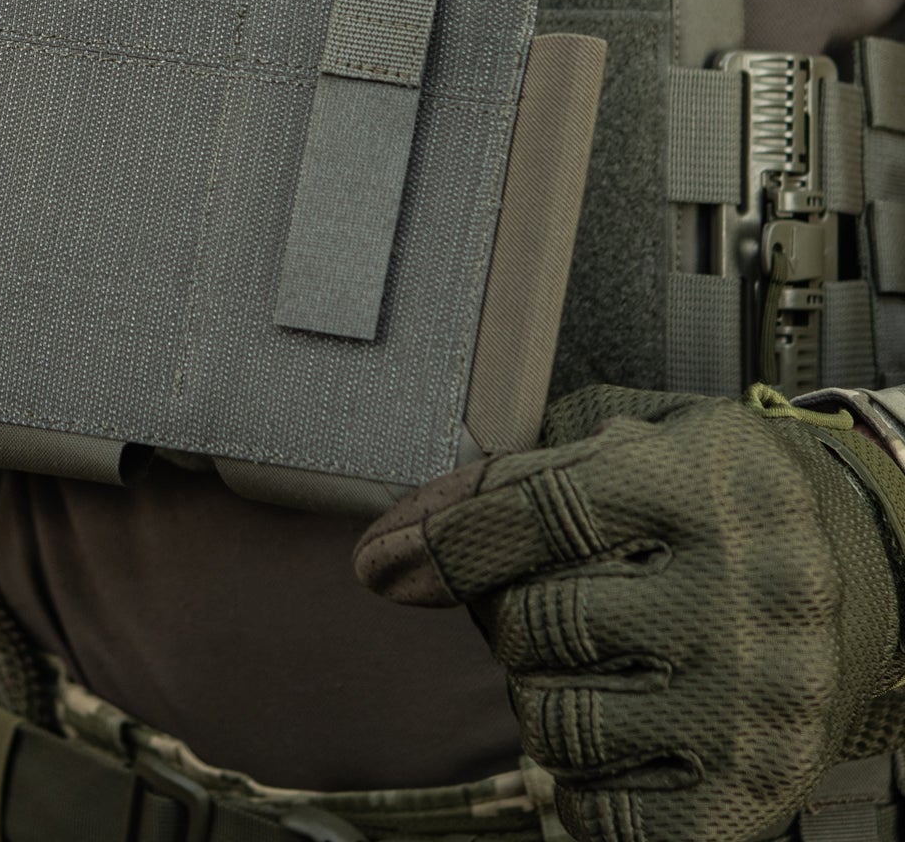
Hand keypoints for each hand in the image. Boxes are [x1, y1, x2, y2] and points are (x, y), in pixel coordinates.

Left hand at [355, 386, 904, 841]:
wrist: (879, 571)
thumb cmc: (731, 497)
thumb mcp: (640, 434)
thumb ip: (523, 466)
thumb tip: (408, 538)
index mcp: (705, 487)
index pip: (536, 512)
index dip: (441, 538)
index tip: (382, 562)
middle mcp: (741, 595)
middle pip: (533, 622)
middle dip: (507, 612)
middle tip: (551, 597)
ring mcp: (755, 702)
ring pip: (554, 720)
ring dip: (539, 693)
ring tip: (592, 661)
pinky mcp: (760, 790)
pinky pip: (608, 815)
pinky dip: (580, 784)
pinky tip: (609, 734)